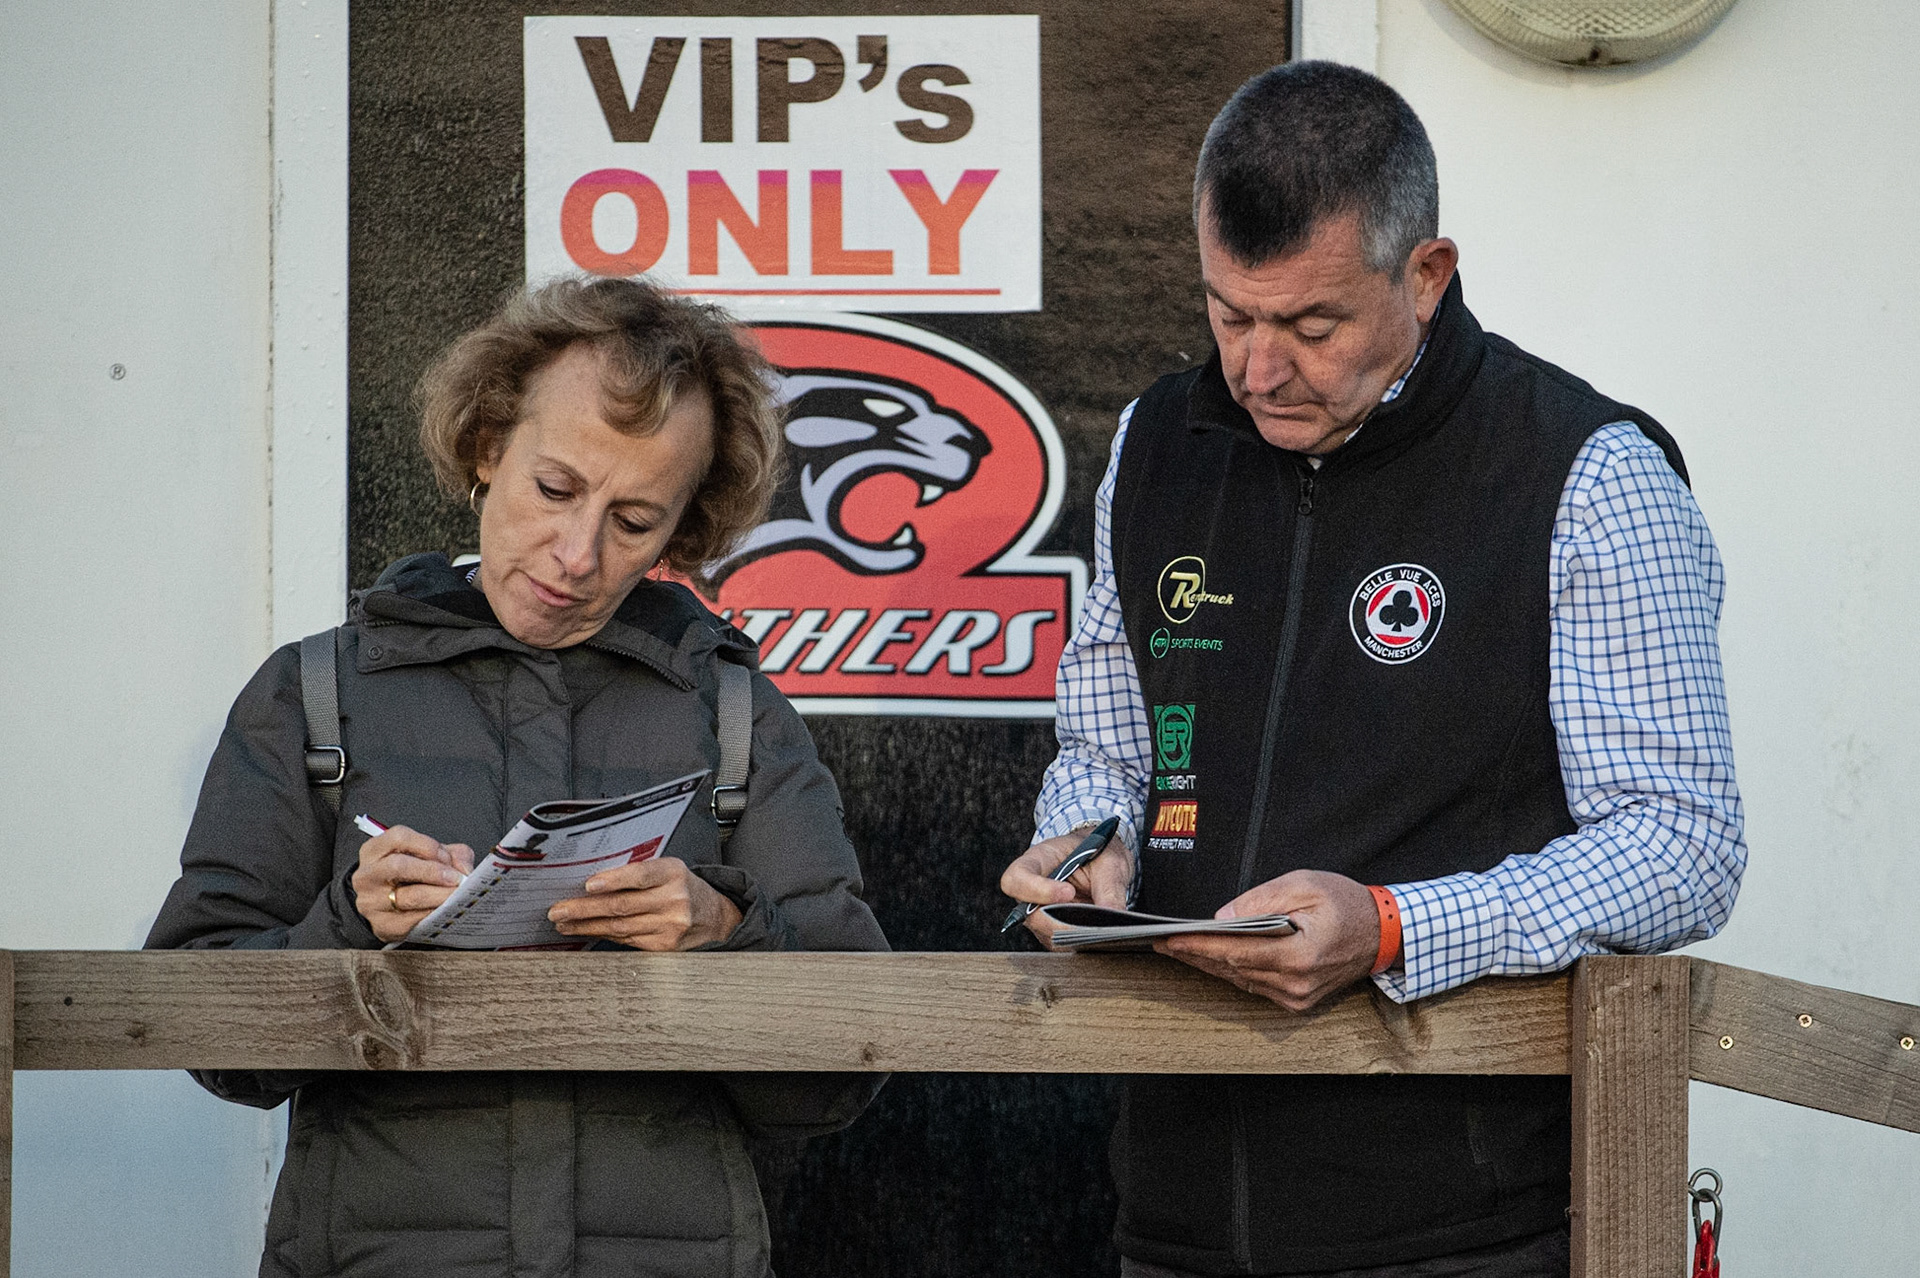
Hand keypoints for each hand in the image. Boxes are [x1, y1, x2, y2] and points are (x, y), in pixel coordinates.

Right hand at [351, 825, 475, 943]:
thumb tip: (465, 869)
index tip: (446, 857)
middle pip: (398, 866)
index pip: (398, 838)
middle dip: (433, 871)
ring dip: (438, 895)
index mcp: (376, 850)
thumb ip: (451, 854)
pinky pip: (411, 920)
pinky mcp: (382, 924)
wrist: (388, 906)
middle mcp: (368, 874)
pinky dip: (433, 914)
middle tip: (456, 879)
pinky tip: (446, 910)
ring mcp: (372, 901)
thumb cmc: (409, 876)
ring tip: (457, 895)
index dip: (427, 845)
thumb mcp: (428, 856)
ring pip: (407, 896)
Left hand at [547, 857, 743, 950]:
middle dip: (585, 909)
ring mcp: (670, 925)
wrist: (714, 915)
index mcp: (673, 873)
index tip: (588, 885)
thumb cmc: (683, 887)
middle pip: (622, 906)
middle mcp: (674, 899)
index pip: (640, 875)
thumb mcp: (668, 870)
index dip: (613, 880)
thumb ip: (637, 873)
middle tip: (559, 911)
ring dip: (587, 926)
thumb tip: (593, 883)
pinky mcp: (664, 946)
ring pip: (620, 927)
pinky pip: (627, 940)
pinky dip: (603, 936)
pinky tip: (587, 932)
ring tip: (564, 924)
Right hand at [999, 828, 1133, 947]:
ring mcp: (1039, 914)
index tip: (1068, 892)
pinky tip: (1099, 933)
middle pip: (1029, 915)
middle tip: (1093, 922)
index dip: (1037, 889)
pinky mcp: (1052, 931)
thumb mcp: (1109, 863)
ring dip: (1074, 933)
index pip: (1017, 878)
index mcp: (1037, 861)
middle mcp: (1031, 891)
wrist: (1102, 861)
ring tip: (1101, 925)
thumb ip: (1110, 888)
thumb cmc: (1099, 854)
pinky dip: (1080, 941)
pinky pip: (1061, 943)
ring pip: (1046, 933)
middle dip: (1061, 921)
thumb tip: (1115, 915)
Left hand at [1156, 870, 1379, 1011]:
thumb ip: (1261, 900)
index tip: (1169, 940)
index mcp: (1299, 956)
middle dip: (1195, 955)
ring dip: (1210, 964)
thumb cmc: (1346, 904)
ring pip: (1240, 980)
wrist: (1384, 933)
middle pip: (1232, 970)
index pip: (1235, 953)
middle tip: (1163, 943)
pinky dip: (1233, 971)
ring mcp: (1297, 997)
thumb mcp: (1304, 885)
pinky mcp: (1298, 1001)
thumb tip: (1222, 918)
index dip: (1197, 947)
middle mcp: (1296, 984)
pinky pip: (1255, 985)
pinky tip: (1212, 958)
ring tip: (1180, 948)